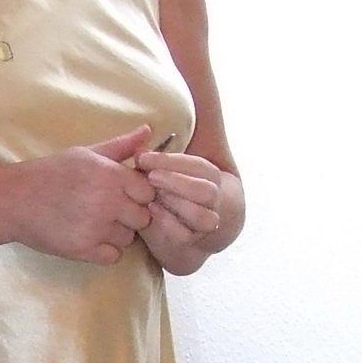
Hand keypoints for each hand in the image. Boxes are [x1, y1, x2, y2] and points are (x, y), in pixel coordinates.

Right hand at [13, 125, 157, 263]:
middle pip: (143, 217)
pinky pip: (114, 256)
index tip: (123, 194)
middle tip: (108, 211)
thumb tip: (148, 131)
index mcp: (111, 175)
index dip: (138, 194)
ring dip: (117, 234)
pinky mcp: (84, 249)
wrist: (13, 199)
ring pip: (129, 238)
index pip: (149, 192)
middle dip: (130, 215)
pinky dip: (105, 251)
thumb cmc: (50, 172)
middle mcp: (108, 201)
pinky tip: (89, 237)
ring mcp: (97, 227)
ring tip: (94, 223)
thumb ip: (120, 146)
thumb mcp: (85, 153)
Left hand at [135, 147, 223, 267]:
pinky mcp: (194, 246)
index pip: (200, 167)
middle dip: (176, 181)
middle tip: (149, 176)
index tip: (144, 158)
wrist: (188, 237)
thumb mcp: (173, 167)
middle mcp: (216, 201)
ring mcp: (208, 225)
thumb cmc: (176, 192)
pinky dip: (169, 226)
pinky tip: (151, 216)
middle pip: (205, 190)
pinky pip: (185, 237)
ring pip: (201, 216)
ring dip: (175, 205)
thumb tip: (150, 116)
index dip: (172, 162)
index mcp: (215, 177)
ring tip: (151, 197)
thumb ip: (165, 148)